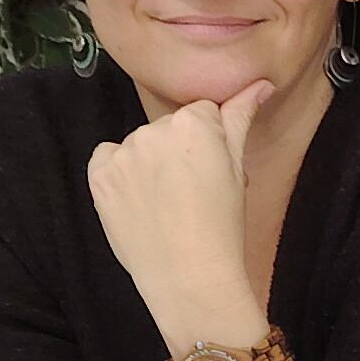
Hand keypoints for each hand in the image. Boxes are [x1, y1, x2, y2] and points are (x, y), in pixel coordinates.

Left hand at [86, 77, 271, 344]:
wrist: (189, 276)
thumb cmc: (223, 225)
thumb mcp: (238, 169)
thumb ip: (241, 118)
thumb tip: (260, 84)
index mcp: (194, 123)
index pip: (202, 114)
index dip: (211, 144)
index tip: (214, 174)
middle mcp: (153, 128)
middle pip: (169, 127)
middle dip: (180, 151)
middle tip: (194, 194)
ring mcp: (122, 152)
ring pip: (140, 145)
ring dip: (150, 164)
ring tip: (166, 204)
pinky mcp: (99, 175)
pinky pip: (108, 159)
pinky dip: (120, 174)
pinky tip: (139, 201)